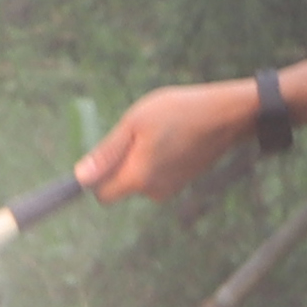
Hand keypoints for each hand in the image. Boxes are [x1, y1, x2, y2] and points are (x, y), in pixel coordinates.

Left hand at [73, 77, 272, 204]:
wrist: (226, 116)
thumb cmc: (178, 112)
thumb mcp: (134, 123)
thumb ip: (107, 153)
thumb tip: (80, 178)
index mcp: (138, 178)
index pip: (102, 194)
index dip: (97, 174)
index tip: (107, 150)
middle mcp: (154, 191)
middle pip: (120, 186)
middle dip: (120, 163)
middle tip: (137, 133)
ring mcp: (170, 188)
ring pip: (139, 179)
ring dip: (139, 159)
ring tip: (158, 133)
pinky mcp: (182, 182)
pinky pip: (156, 175)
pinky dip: (156, 160)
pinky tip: (170, 138)